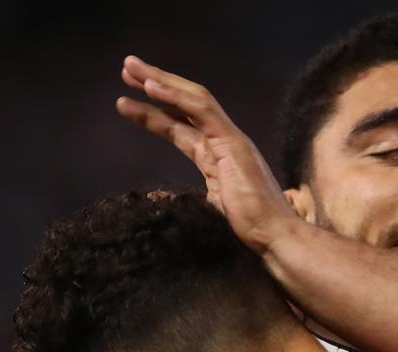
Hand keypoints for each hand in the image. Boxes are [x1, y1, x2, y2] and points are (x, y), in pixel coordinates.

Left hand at [115, 55, 288, 251]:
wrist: (273, 238)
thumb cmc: (247, 232)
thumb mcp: (205, 212)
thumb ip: (182, 200)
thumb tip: (154, 196)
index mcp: (215, 157)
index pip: (179, 127)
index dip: (152, 114)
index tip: (124, 103)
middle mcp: (223, 142)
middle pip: (184, 105)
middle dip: (155, 83)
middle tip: (125, 69)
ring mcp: (230, 139)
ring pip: (193, 98)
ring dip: (160, 80)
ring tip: (129, 68)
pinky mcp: (233, 143)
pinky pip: (202, 110)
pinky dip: (176, 96)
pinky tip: (151, 86)